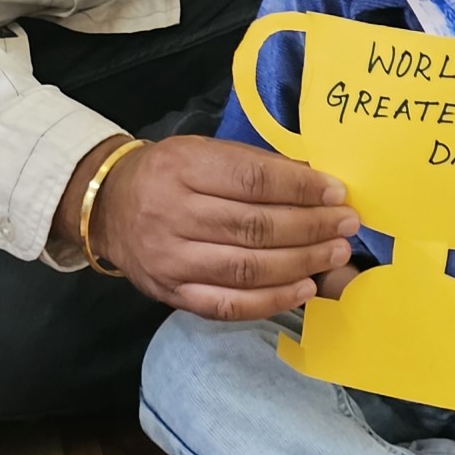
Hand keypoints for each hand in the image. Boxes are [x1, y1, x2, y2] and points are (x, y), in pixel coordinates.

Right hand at [89, 136, 360, 320]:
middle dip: (310, 226)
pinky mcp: (172, 293)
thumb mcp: (201, 150)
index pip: (251, 179)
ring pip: (246, 267)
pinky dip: (271, 299)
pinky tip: (303, 288)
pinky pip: (228, 304)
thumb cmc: (167, 172)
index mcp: (182, 167)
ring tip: (335, 254)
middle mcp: (173, 214)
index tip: (336, 192)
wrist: (108, 207)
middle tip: (346, 224)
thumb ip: (251, 165)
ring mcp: (171, 259)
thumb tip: (314, 180)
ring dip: (300, 262)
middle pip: (254, 226)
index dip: (299, 187)